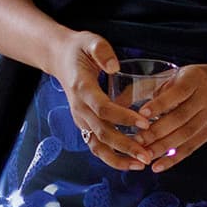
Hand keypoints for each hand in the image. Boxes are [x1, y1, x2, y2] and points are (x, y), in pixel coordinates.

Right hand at [51, 29, 153, 171]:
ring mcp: (80, 119)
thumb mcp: (90, 41)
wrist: (59, 58)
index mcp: (82, 89)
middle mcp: (79, 109)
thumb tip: (115, 67)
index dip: (124, 117)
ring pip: (97, 145)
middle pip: (102, 133)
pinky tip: (130, 163)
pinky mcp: (84, 124)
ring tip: (140, 165)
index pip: (103, 108)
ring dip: (118, 158)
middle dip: (125, 146)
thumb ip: (102, 51)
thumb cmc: (79, 48)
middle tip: (147, 155)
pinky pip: (96, 146)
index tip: (145, 123)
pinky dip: (112, 157)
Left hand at [130, 61, 206, 174]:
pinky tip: (157, 166)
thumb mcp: (174, 75)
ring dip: (162, 147)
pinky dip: (173, 159)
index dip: (160, 104)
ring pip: (185, 135)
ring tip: (142, 155)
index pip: (177, 93)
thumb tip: (116, 103)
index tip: (141, 114)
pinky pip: (191, 147)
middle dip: (157, 131)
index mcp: (194, 80)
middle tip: (135, 141)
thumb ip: (148, 87)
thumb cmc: (192, 80)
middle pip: (180, 118)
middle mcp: (205, 99)